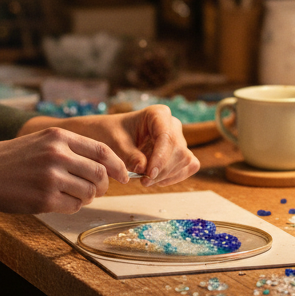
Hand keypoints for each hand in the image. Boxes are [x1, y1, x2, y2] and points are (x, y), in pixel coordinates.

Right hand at [0, 126, 126, 214]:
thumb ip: (69, 148)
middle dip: (104, 185)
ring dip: (87, 197)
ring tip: (74, 195)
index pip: (102, 151)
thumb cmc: (10, 159)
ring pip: (89, 192)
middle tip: (98, 190)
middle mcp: (58, 155)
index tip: (124, 175)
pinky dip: (73, 207)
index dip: (118, 165)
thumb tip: (103, 164)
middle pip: (100, 174)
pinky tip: (60, 202)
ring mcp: (52, 177)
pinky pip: (73, 206)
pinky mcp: (45, 199)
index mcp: (59, 137)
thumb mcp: (40, 141)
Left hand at [29, 105, 199, 187]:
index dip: (161, 157)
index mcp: (157, 114)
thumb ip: (129, 155)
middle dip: (162, 169)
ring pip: (185, 159)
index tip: (148, 174)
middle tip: (143, 181)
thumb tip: (143, 168)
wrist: (106, 136)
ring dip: (167, 175)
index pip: (167, 136)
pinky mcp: (179, 153)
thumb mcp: (114, 143)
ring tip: (145, 181)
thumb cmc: (108, 134)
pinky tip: (157, 180)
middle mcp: (171, 124)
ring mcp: (177, 138)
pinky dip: (175, 176)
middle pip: (179, 149)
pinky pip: (188, 165)